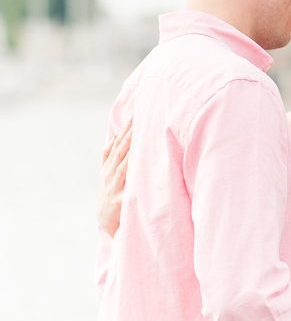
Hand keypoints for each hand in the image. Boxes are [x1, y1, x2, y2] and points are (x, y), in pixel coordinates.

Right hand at [96, 120, 131, 237]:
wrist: (107, 222)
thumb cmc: (111, 195)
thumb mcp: (106, 175)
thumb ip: (108, 156)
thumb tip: (115, 135)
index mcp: (108, 168)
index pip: (117, 144)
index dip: (125, 130)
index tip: (134, 115)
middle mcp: (110, 175)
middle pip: (119, 150)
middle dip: (128, 133)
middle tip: (137, 118)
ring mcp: (114, 186)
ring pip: (122, 162)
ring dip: (129, 147)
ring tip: (138, 132)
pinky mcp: (120, 199)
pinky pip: (127, 182)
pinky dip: (131, 170)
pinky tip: (137, 159)